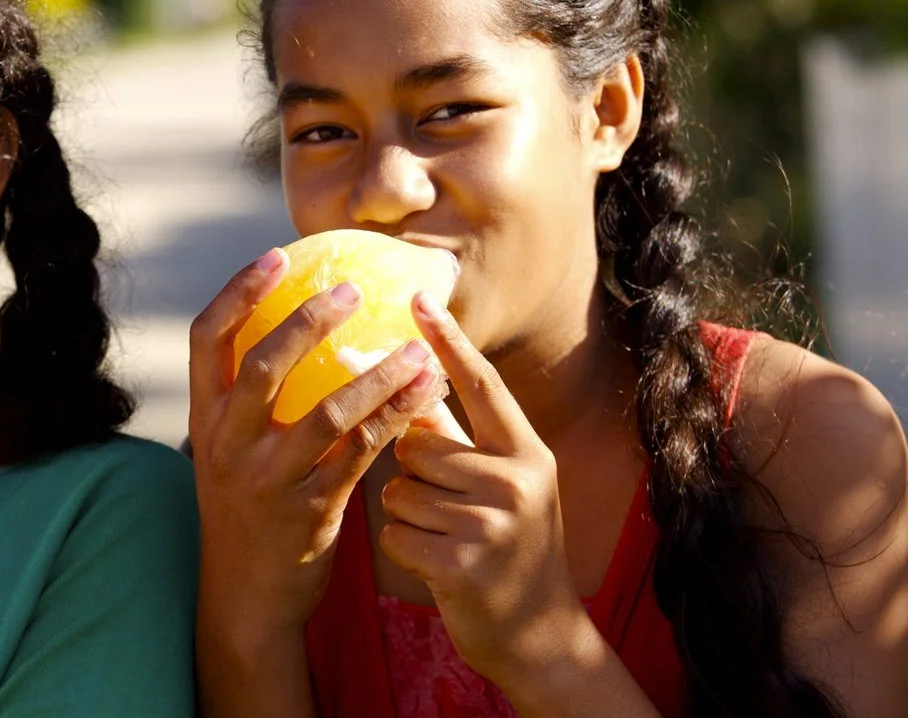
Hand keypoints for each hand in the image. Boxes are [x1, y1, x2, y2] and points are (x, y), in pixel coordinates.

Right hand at [189, 248, 445, 641]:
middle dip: (309, 322)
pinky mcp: (309, 512)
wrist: (245, 598)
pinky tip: (426, 396)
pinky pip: (359, 455)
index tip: (276, 257)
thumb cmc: (246, 511)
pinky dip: (395, 420)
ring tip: (416, 348)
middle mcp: (227, 446)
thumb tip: (293, 331)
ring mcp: (267, 481)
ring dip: (376, 375)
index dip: (238, 293)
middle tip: (353, 291)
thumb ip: (248, 403)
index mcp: (204, 422)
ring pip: (325, 413)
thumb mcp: (228, 453)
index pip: (206, 340)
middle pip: (263, 366)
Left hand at [379, 292, 587, 691]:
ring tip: (448, 539)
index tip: (418, 297)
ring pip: (398, 490)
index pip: (481, 384)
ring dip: (408, 516)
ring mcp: (494, 523)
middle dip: (413, 474)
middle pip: (415, 443)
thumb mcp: (498, 483)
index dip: (447, 340)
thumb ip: (451, 430)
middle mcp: (517, 479)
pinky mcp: (464, 564)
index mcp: (527, 451)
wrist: (539, 636)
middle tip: (450, 509)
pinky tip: (440, 567)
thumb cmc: (506, 546)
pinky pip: (395, 533)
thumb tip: (404, 376)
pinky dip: (405, 550)